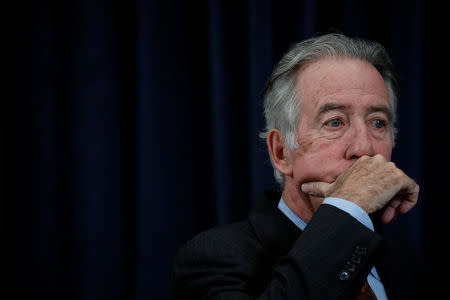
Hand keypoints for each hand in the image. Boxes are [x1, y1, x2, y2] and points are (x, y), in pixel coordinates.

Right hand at [301, 154, 418, 223]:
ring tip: (386, 216)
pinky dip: (410, 201)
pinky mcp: (399, 178)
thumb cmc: (338, 198)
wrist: (348, 204)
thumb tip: (303, 187)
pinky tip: (399, 211)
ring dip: (395, 204)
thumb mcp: (327, 190)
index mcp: (362, 162)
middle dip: (387, 200)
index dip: (376, 193)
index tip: (370, 207)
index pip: (377, 176)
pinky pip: (412, 189)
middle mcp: (377, 160)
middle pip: (390, 181)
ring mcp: (389, 168)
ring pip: (400, 187)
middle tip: (381, 216)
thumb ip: (317, 187)